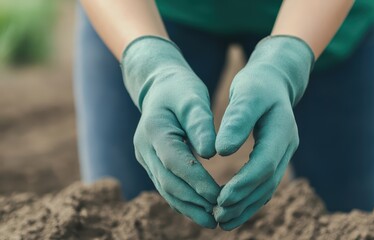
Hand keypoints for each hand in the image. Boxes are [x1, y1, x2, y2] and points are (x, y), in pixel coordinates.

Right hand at [121, 36, 219, 227]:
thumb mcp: (193, 98)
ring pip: (165, 189)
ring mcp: (145, 157)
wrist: (160, 88)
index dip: (197, 181)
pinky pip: (165, 186)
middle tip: (217, 216)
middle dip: (193, 202)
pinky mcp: (151, 163)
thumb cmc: (180, 90)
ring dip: (187, 207)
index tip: (219, 196)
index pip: (176, 162)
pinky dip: (182, 200)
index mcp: (154, 129)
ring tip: (211, 220)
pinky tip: (199, 210)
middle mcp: (144, 147)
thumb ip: (201, 124)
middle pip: (167, 182)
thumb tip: (211, 154)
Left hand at [214, 36, 313, 229]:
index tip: (221, 198)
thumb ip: (237, 120)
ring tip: (223, 220)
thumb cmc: (257, 84)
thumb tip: (220, 151)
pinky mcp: (275, 157)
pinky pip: (265, 183)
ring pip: (267, 188)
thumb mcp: (246, 94)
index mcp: (281, 130)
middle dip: (243, 201)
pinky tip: (233, 208)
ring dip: (246, 206)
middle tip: (218, 216)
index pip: (264, 164)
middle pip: (267, 182)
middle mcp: (287, 146)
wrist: (274, 80)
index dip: (244, 184)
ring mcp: (284, 153)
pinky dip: (249, 199)